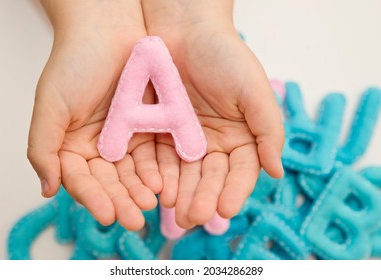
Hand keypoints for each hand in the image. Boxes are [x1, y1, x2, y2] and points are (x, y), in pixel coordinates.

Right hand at [27, 0, 161, 229]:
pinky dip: (158, 168)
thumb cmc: (74, 62)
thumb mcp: (51, 104)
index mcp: (72, 145)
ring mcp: (125, 138)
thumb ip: (43, 147)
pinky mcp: (148, 127)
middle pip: (110, 181)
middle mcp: (99, 146)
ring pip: (133, 172)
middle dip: (122, 200)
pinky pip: (154, 152)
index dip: (93, 198)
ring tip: (153, 205)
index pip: (82, 180)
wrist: (108, 28)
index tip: (107, 215)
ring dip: (141, 189)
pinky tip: (164, 181)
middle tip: (136, 219)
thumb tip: (47, 189)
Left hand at [143, 0, 284, 228]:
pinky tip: (157, 190)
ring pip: (184, 174)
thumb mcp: (254, 91)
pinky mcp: (160, 133)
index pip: (240, 172)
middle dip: (203, 198)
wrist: (185, 29)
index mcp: (241, 137)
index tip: (224, 209)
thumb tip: (277, 171)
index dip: (234, 191)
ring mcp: (186, 141)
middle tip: (194, 217)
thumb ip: (269, 131)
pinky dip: (159, 175)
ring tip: (175, 211)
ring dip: (180, 193)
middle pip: (210, 178)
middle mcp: (214, 144)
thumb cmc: (225, 56)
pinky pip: (160, 158)